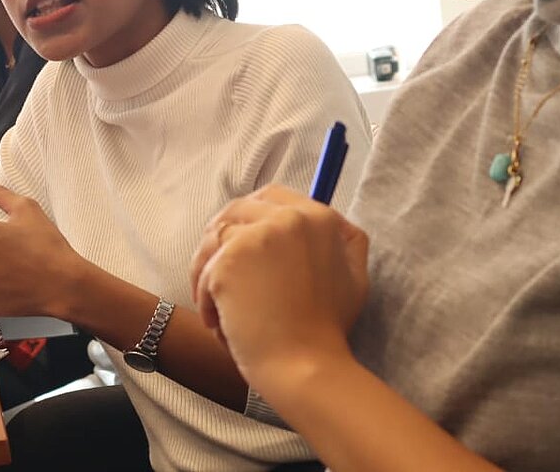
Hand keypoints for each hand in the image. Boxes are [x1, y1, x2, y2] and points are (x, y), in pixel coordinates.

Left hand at [190, 184, 369, 387]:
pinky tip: (218, 324)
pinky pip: (204, 271)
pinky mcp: (228, 261)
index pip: (271, 196)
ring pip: (214, 240)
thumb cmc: (328, 329)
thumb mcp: (355, 277)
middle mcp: (288, 218)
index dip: (252, 216)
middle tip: (220, 275)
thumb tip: (337, 224)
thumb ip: (347, 243)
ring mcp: (256, 237)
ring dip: (209, 271)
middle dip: (223, 240)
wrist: (305, 364)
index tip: (244, 243)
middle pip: (236, 210)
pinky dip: (205, 298)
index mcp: (318, 217)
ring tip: (219, 308)